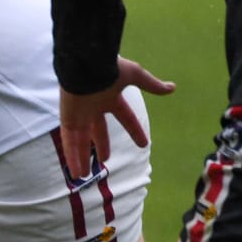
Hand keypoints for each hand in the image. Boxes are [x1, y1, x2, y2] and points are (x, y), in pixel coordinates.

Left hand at [58, 56, 173, 180]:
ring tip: (82, 176)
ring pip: (81, 140)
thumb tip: (172, 88)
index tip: (144, 144)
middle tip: (105, 160)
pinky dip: (72, 156)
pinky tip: (74, 170)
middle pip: (98, 131)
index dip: (135, 130)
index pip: (126, 117)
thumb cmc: (108, 68)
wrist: (84, 65)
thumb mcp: (135, 75)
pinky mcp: (68, 119)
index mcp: (111, 97)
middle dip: (101, 144)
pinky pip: (70, 141)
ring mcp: (80, 114)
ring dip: (82, 158)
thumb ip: (151, 85)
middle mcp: (95, 108)